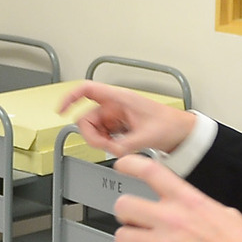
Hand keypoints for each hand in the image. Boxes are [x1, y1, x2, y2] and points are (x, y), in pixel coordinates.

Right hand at [58, 81, 197, 157]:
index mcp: (119, 98)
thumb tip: (111, 151)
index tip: (60, 109)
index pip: (87, 90)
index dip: (70, 97)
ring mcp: (115, 116)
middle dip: (93, 135)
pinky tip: (121, 145)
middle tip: (107, 146)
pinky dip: (107, 144)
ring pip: (93, 130)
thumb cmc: (169, 124)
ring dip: (101, 141)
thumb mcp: (146, 136)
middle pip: (86, 118)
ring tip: (119, 146)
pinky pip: (103, 136)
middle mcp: (114, 106)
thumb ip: (125, 145)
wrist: (180, 132)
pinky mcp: (117, 126)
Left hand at [108, 154, 241, 241]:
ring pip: (122, 238)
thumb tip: (181, 204)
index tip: (123, 165)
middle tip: (132, 219)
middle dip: (124, 212)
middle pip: (124, 206)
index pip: (152, 172)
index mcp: (188, 202)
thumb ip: (193, 205)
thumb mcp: (221, 211)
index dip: (131, 164)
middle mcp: (172, 221)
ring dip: (129, 241)